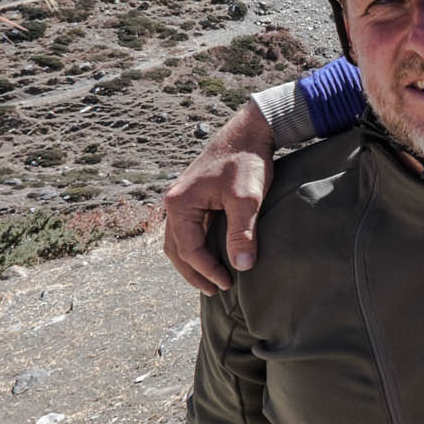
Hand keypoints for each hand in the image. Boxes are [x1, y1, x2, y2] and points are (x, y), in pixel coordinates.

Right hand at [163, 102, 275, 294]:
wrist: (249, 132)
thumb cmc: (247, 162)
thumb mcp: (247, 198)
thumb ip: (242, 232)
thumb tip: (241, 266)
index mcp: (180, 203)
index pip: (189, 249)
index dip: (207, 270)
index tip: (227, 284)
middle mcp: (174, 202)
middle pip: (176, 249)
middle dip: (194, 273)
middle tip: (216, 291)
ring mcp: (181, 200)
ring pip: (179, 241)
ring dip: (193, 263)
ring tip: (212, 281)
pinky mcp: (193, 198)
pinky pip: (188, 230)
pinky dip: (196, 248)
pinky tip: (211, 257)